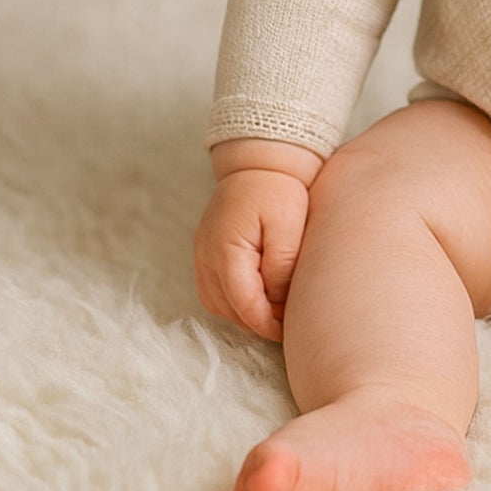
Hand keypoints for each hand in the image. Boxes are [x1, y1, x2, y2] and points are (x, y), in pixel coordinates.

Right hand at [193, 167, 310, 340]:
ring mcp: (201, 252)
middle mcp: (206, 256)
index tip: (287, 332)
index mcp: (226, 251)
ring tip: (272, 312)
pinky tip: (256, 295)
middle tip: (283, 324)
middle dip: (254, 321)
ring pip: (217, 301)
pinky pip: (213, 287)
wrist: (262, 159)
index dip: (265, 324)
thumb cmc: (279, 190)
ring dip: (242, 312)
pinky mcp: (206, 248)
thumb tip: (275, 301)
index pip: (244, 304)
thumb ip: (281, 268)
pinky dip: (233, 298)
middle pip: (226, 307)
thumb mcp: (289, 228)